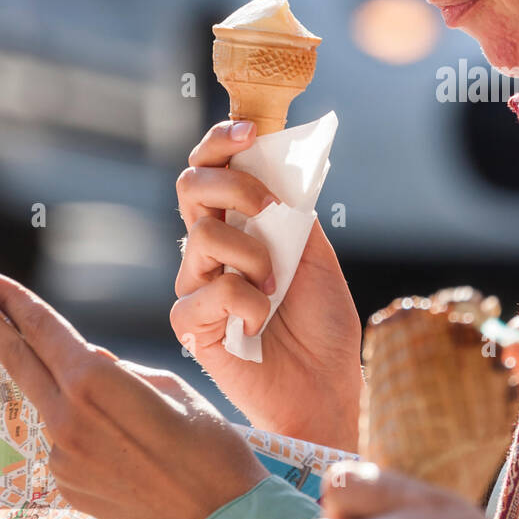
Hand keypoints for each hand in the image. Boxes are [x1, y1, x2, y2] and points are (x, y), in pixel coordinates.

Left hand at [0, 272, 268, 518]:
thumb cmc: (211, 447)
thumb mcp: (171, 389)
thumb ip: (119, 371)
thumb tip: (90, 362)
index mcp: (95, 384)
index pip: (43, 331)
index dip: (12, 301)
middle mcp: (67, 420)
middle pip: (17, 361)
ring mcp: (61, 458)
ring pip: (52, 406)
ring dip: (66, 393)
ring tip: (128, 414)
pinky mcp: (66, 488)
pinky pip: (68, 443)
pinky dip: (86, 432)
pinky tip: (130, 450)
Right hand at [171, 119, 362, 449]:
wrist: (327, 388)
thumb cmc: (324, 326)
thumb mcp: (317, 255)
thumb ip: (293, 211)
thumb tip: (275, 160)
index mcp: (243, 226)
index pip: (214, 169)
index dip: (221, 142)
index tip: (248, 129)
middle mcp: (213, 250)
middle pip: (190, 188)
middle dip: (233, 186)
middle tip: (270, 208)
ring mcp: (198, 285)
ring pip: (203, 237)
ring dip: (252, 254)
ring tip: (276, 286)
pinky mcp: (191, 324)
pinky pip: (207, 291)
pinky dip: (244, 301)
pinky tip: (259, 324)